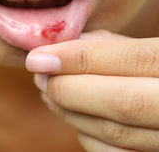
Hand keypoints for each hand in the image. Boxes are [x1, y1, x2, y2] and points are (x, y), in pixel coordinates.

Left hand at [25, 30, 158, 151]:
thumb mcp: (157, 50)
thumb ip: (119, 47)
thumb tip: (66, 47)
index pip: (131, 59)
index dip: (78, 58)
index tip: (37, 57)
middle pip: (121, 103)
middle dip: (70, 88)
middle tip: (40, 75)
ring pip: (117, 134)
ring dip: (71, 112)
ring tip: (49, 91)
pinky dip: (89, 137)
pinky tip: (78, 118)